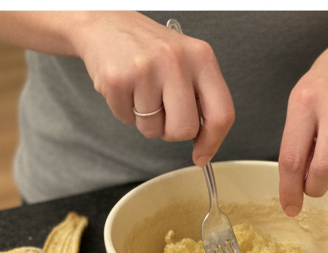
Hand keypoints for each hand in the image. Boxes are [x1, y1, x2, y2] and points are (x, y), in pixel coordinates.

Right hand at [72, 13, 233, 165]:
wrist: (105, 22)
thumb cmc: (149, 49)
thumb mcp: (187, 64)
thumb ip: (202, 100)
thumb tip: (205, 147)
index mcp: (202, 58)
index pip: (221, 114)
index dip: (212, 142)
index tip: (202, 155)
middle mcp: (176, 60)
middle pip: (185, 130)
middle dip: (172, 132)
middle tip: (162, 112)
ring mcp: (146, 68)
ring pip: (154, 130)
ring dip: (146, 121)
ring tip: (141, 92)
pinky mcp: (118, 78)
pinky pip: (127, 120)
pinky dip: (124, 111)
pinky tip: (126, 87)